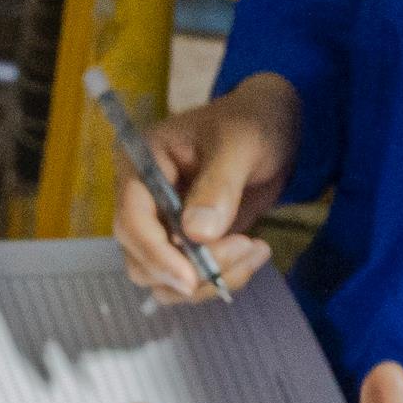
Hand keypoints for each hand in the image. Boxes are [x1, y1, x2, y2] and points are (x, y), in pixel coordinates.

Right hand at [114, 76, 297, 302]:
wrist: (271, 129)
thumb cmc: (251, 123)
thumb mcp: (241, 144)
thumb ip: (219, 185)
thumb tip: (197, 233)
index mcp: (141, 163)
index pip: (131, 218)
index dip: (156, 253)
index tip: (191, 278)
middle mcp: (141, 198)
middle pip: (142, 258)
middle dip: (192, 268)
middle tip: (245, 247)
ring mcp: (161, 224)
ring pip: (163, 278)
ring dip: (208, 278)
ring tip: (255, 249)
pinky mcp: (183, 243)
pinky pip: (188, 278)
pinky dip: (219, 278)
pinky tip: (253, 253)